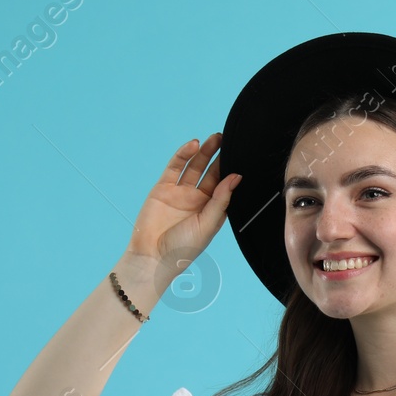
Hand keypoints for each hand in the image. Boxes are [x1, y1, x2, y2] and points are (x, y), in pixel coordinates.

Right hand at [126, 133, 241, 263]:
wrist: (153, 257)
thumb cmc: (183, 249)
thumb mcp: (208, 224)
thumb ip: (221, 199)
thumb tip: (236, 177)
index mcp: (211, 210)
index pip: (224, 185)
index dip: (231, 171)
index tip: (242, 156)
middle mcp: (197, 199)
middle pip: (211, 172)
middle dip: (220, 157)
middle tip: (230, 140)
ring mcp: (180, 192)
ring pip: (194, 166)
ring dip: (205, 152)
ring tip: (216, 138)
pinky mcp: (163, 188)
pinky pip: (175, 167)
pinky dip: (184, 155)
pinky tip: (194, 145)